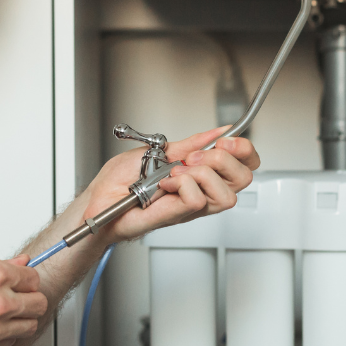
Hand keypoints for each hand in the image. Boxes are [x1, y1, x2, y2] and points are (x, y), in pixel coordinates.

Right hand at [0, 255, 48, 345]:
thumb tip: (17, 263)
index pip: (33, 278)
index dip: (27, 279)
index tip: (22, 282)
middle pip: (39, 303)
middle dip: (31, 299)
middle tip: (20, 298)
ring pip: (29, 326)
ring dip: (22, 320)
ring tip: (7, 315)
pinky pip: (9, 343)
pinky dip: (5, 336)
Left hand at [82, 126, 260, 241]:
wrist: (100, 198)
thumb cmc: (122, 180)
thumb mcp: (160, 150)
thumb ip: (191, 143)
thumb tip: (217, 130)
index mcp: (201, 175)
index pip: (245, 166)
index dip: (245, 150)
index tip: (227, 138)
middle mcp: (201, 193)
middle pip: (244, 180)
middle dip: (224, 158)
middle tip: (195, 156)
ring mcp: (190, 207)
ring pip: (226, 195)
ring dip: (202, 174)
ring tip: (178, 171)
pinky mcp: (175, 215)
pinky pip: (196, 200)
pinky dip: (181, 185)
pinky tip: (165, 184)